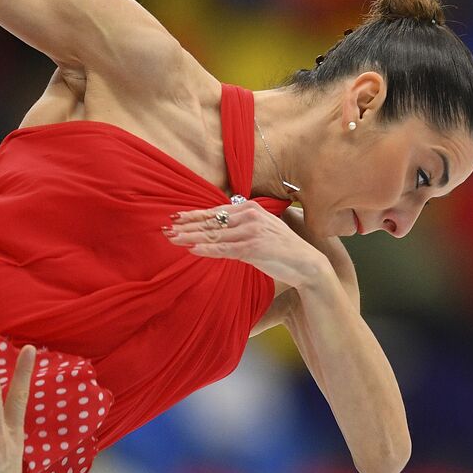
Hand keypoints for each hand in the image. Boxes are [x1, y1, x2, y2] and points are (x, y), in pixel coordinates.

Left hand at [162, 200, 328, 289]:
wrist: (307, 263)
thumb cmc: (282, 249)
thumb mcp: (261, 230)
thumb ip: (241, 227)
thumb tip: (218, 229)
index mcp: (250, 209)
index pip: (215, 211)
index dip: (194, 215)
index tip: (175, 217)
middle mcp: (249, 216)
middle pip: (211, 221)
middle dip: (186, 225)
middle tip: (165, 228)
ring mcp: (250, 231)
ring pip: (213, 234)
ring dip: (190, 237)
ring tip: (172, 238)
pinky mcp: (252, 247)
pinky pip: (223, 249)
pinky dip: (207, 249)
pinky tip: (192, 249)